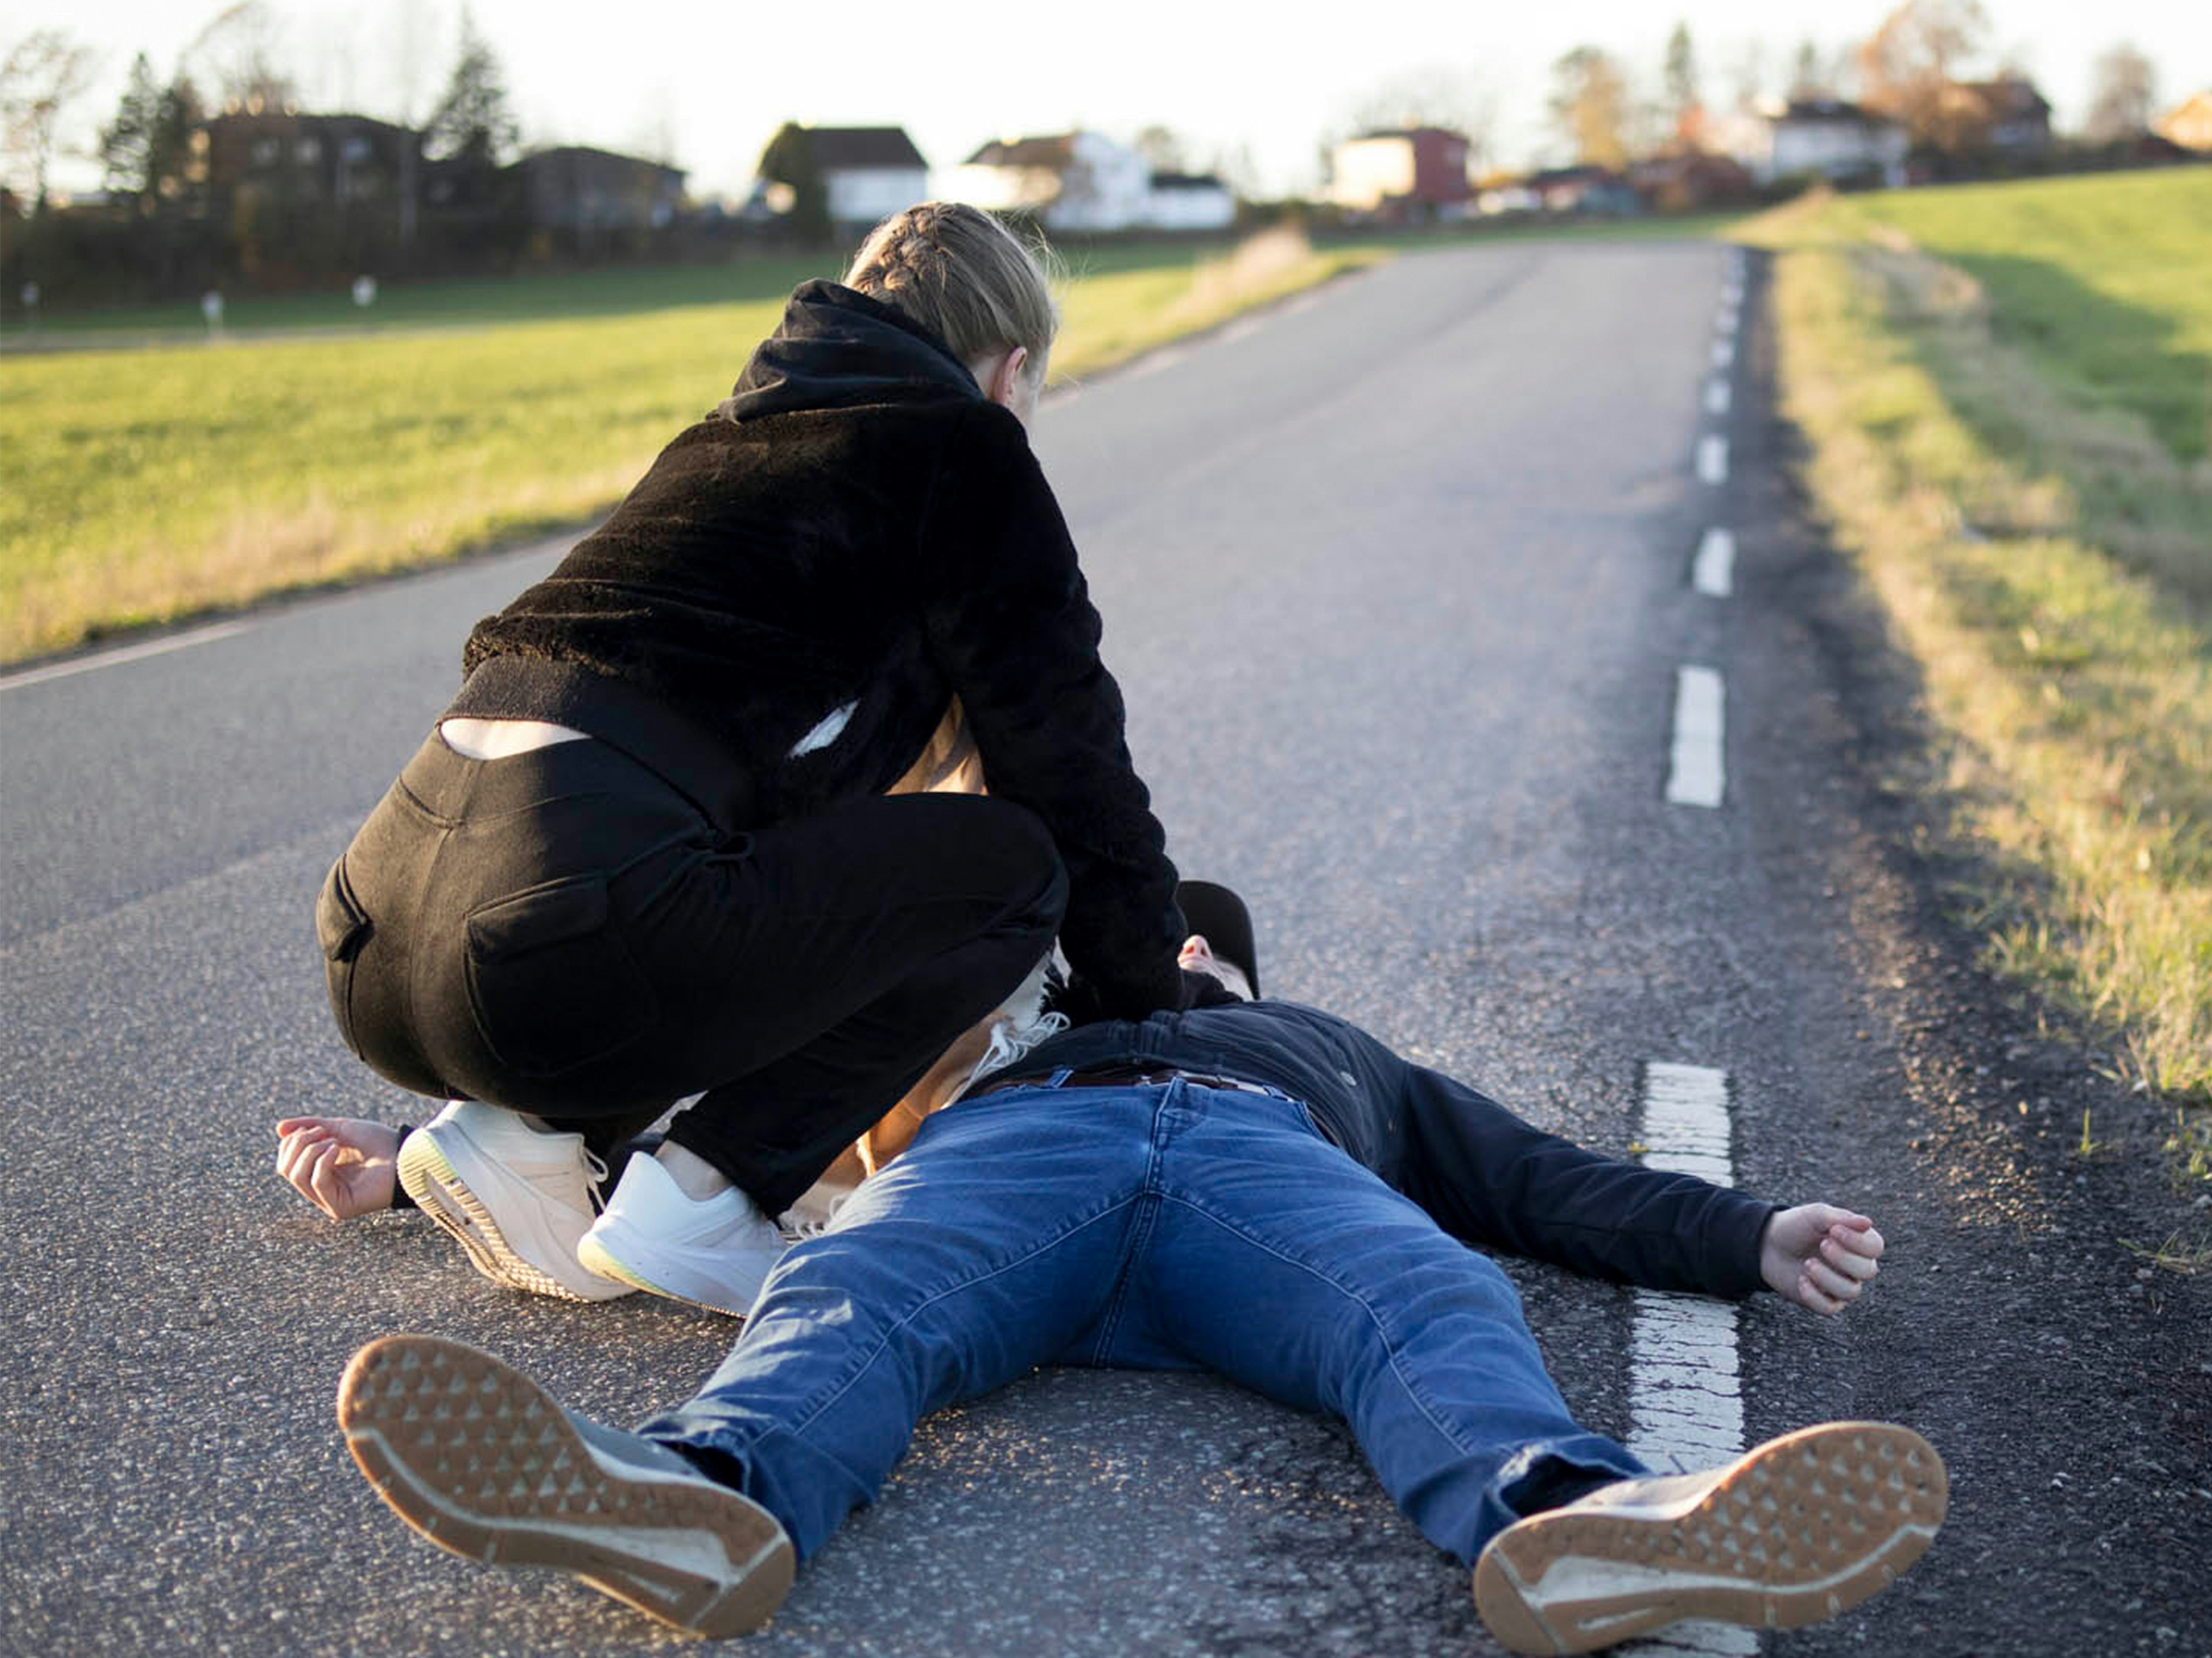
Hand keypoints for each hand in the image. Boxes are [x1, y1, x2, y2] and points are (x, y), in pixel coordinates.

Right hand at [274, 1116, 400, 1219]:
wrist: (406, 1153)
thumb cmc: (378, 1142)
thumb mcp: (340, 1129)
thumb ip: (309, 1127)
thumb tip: (278, 1128)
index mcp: (317, 1173)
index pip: (285, 1163)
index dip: (292, 1141)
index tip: (315, 1128)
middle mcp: (321, 1191)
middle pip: (286, 1170)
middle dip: (298, 1144)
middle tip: (322, 1132)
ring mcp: (329, 1201)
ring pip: (296, 1176)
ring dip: (310, 1151)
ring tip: (334, 1141)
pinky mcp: (339, 1208)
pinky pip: (316, 1182)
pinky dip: (323, 1160)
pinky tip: (338, 1149)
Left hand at [1759, 1203, 1882, 1315]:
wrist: (1768, 1244)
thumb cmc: (1796, 1227)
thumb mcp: (1815, 1215)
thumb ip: (1841, 1218)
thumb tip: (1867, 1222)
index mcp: (1857, 1242)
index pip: (1875, 1247)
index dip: (1858, 1241)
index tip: (1834, 1230)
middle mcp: (1854, 1266)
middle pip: (1868, 1271)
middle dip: (1844, 1258)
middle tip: (1822, 1245)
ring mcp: (1841, 1285)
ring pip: (1851, 1291)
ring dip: (1827, 1277)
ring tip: (1807, 1263)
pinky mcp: (1824, 1301)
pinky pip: (1830, 1308)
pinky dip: (1814, 1295)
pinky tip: (1801, 1280)